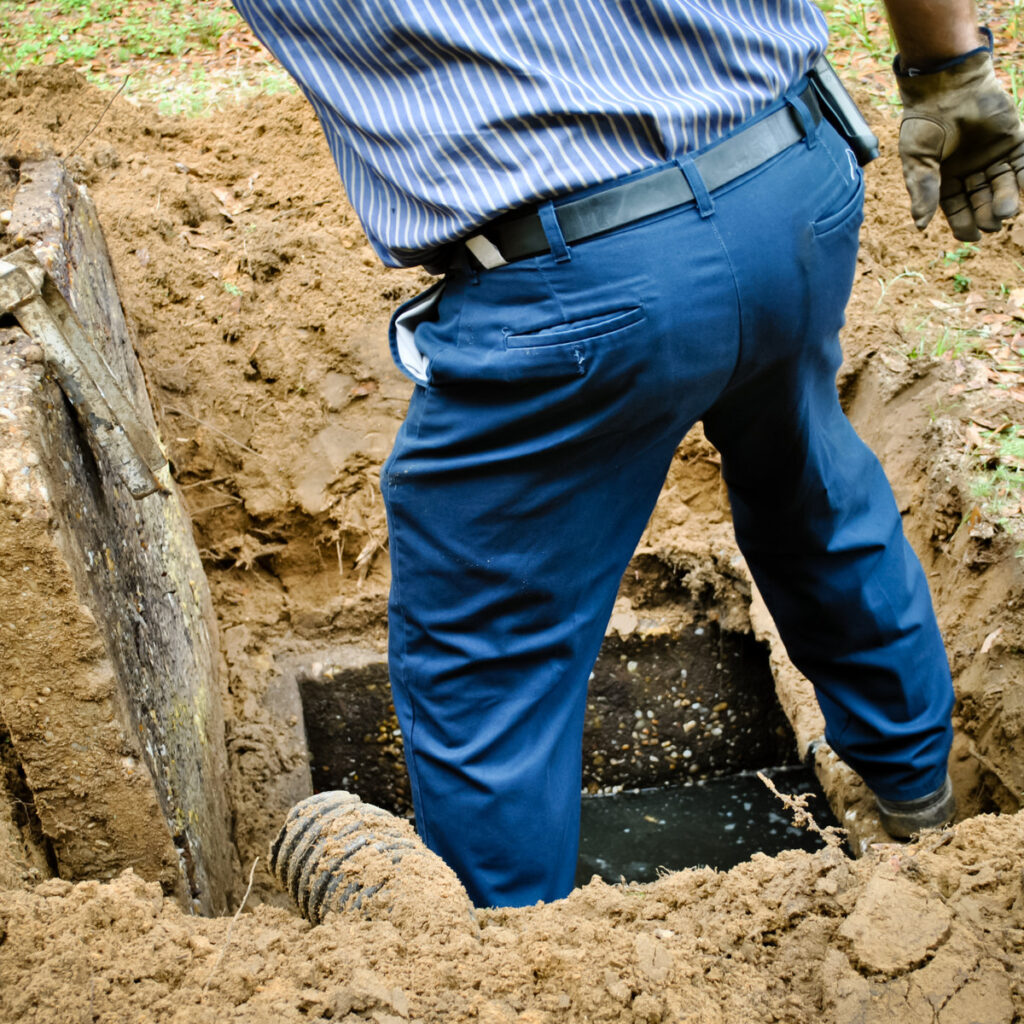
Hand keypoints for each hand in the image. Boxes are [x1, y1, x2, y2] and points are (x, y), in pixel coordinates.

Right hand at [896, 47, 1023, 240]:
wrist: (947, 84)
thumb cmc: (925, 122)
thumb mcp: (918, 160)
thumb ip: (923, 190)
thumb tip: (921, 226)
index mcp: (945, 180)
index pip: (957, 209)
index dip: (965, 225)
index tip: (974, 236)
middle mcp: (970, 171)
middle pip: (982, 201)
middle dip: (988, 215)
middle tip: (993, 223)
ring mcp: (993, 156)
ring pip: (1003, 186)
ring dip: (1007, 200)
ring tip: (1006, 211)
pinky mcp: (1013, 140)